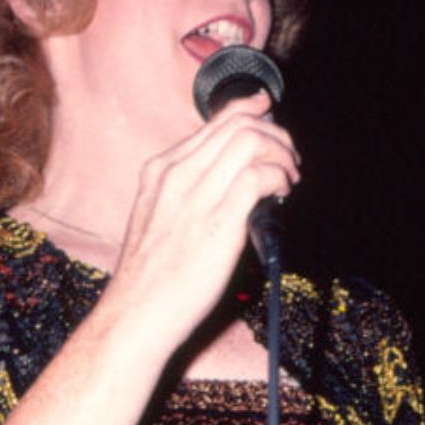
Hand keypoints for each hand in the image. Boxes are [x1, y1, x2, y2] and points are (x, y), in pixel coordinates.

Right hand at [104, 92, 299, 348]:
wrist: (136, 314)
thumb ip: (186, 192)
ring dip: (281, 153)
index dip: (248, 111)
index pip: (214, 123)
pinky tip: (281, 193)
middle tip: (289, 157)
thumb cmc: (149, 277)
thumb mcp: (156, 217)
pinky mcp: (219, 220)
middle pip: (237, 125)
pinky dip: (279, 177)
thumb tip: (229, 180)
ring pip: (250, 141)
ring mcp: (196, 195)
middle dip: (274, 133)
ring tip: (289, 176)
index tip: (268, 110)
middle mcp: (176, 174)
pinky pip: (259, 176)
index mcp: (160, 170)